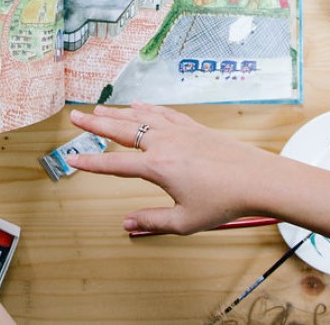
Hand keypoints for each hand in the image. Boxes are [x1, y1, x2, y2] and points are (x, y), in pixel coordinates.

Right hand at [66, 102, 275, 234]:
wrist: (257, 178)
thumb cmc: (224, 202)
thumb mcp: (185, 220)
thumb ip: (152, 221)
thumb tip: (127, 224)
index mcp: (158, 167)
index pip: (115, 164)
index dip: (91, 164)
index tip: (72, 160)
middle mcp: (164, 143)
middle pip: (122, 130)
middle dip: (95, 124)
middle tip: (75, 117)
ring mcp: (179, 132)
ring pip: (140, 117)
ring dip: (117, 113)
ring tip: (98, 110)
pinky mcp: (193, 127)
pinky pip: (163, 113)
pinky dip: (147, 108)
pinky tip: (138, 105)